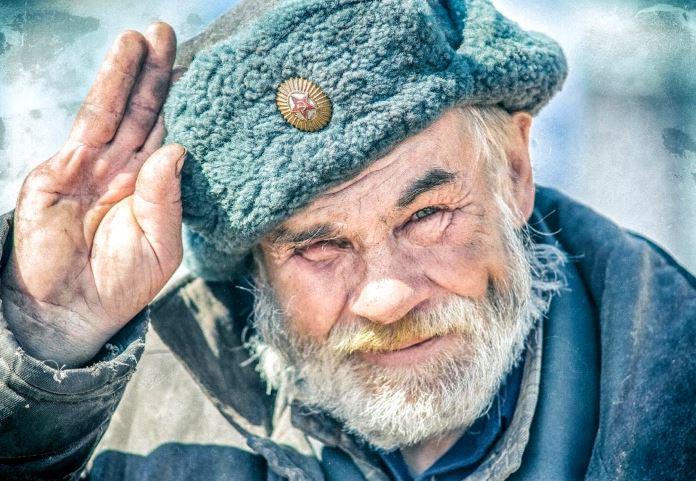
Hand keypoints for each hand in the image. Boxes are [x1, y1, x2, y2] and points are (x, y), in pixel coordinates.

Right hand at [0, 23, 183, 366]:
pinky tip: (122, 65)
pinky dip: (106, 93)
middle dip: (156, 74)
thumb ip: (168, 199)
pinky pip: (89, 127)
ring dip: (130, 72)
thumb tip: (178, 149)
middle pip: (143, 113)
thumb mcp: (161, 246)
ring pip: (115, 110)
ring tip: (145, 36)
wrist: (72, 312)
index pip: (167, 135)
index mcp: (149, 187)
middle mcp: (122, 170)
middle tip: (169, 34)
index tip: (201, 73)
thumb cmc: (121, 285)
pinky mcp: (60, 171)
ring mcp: (91, 167)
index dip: (180, 105)